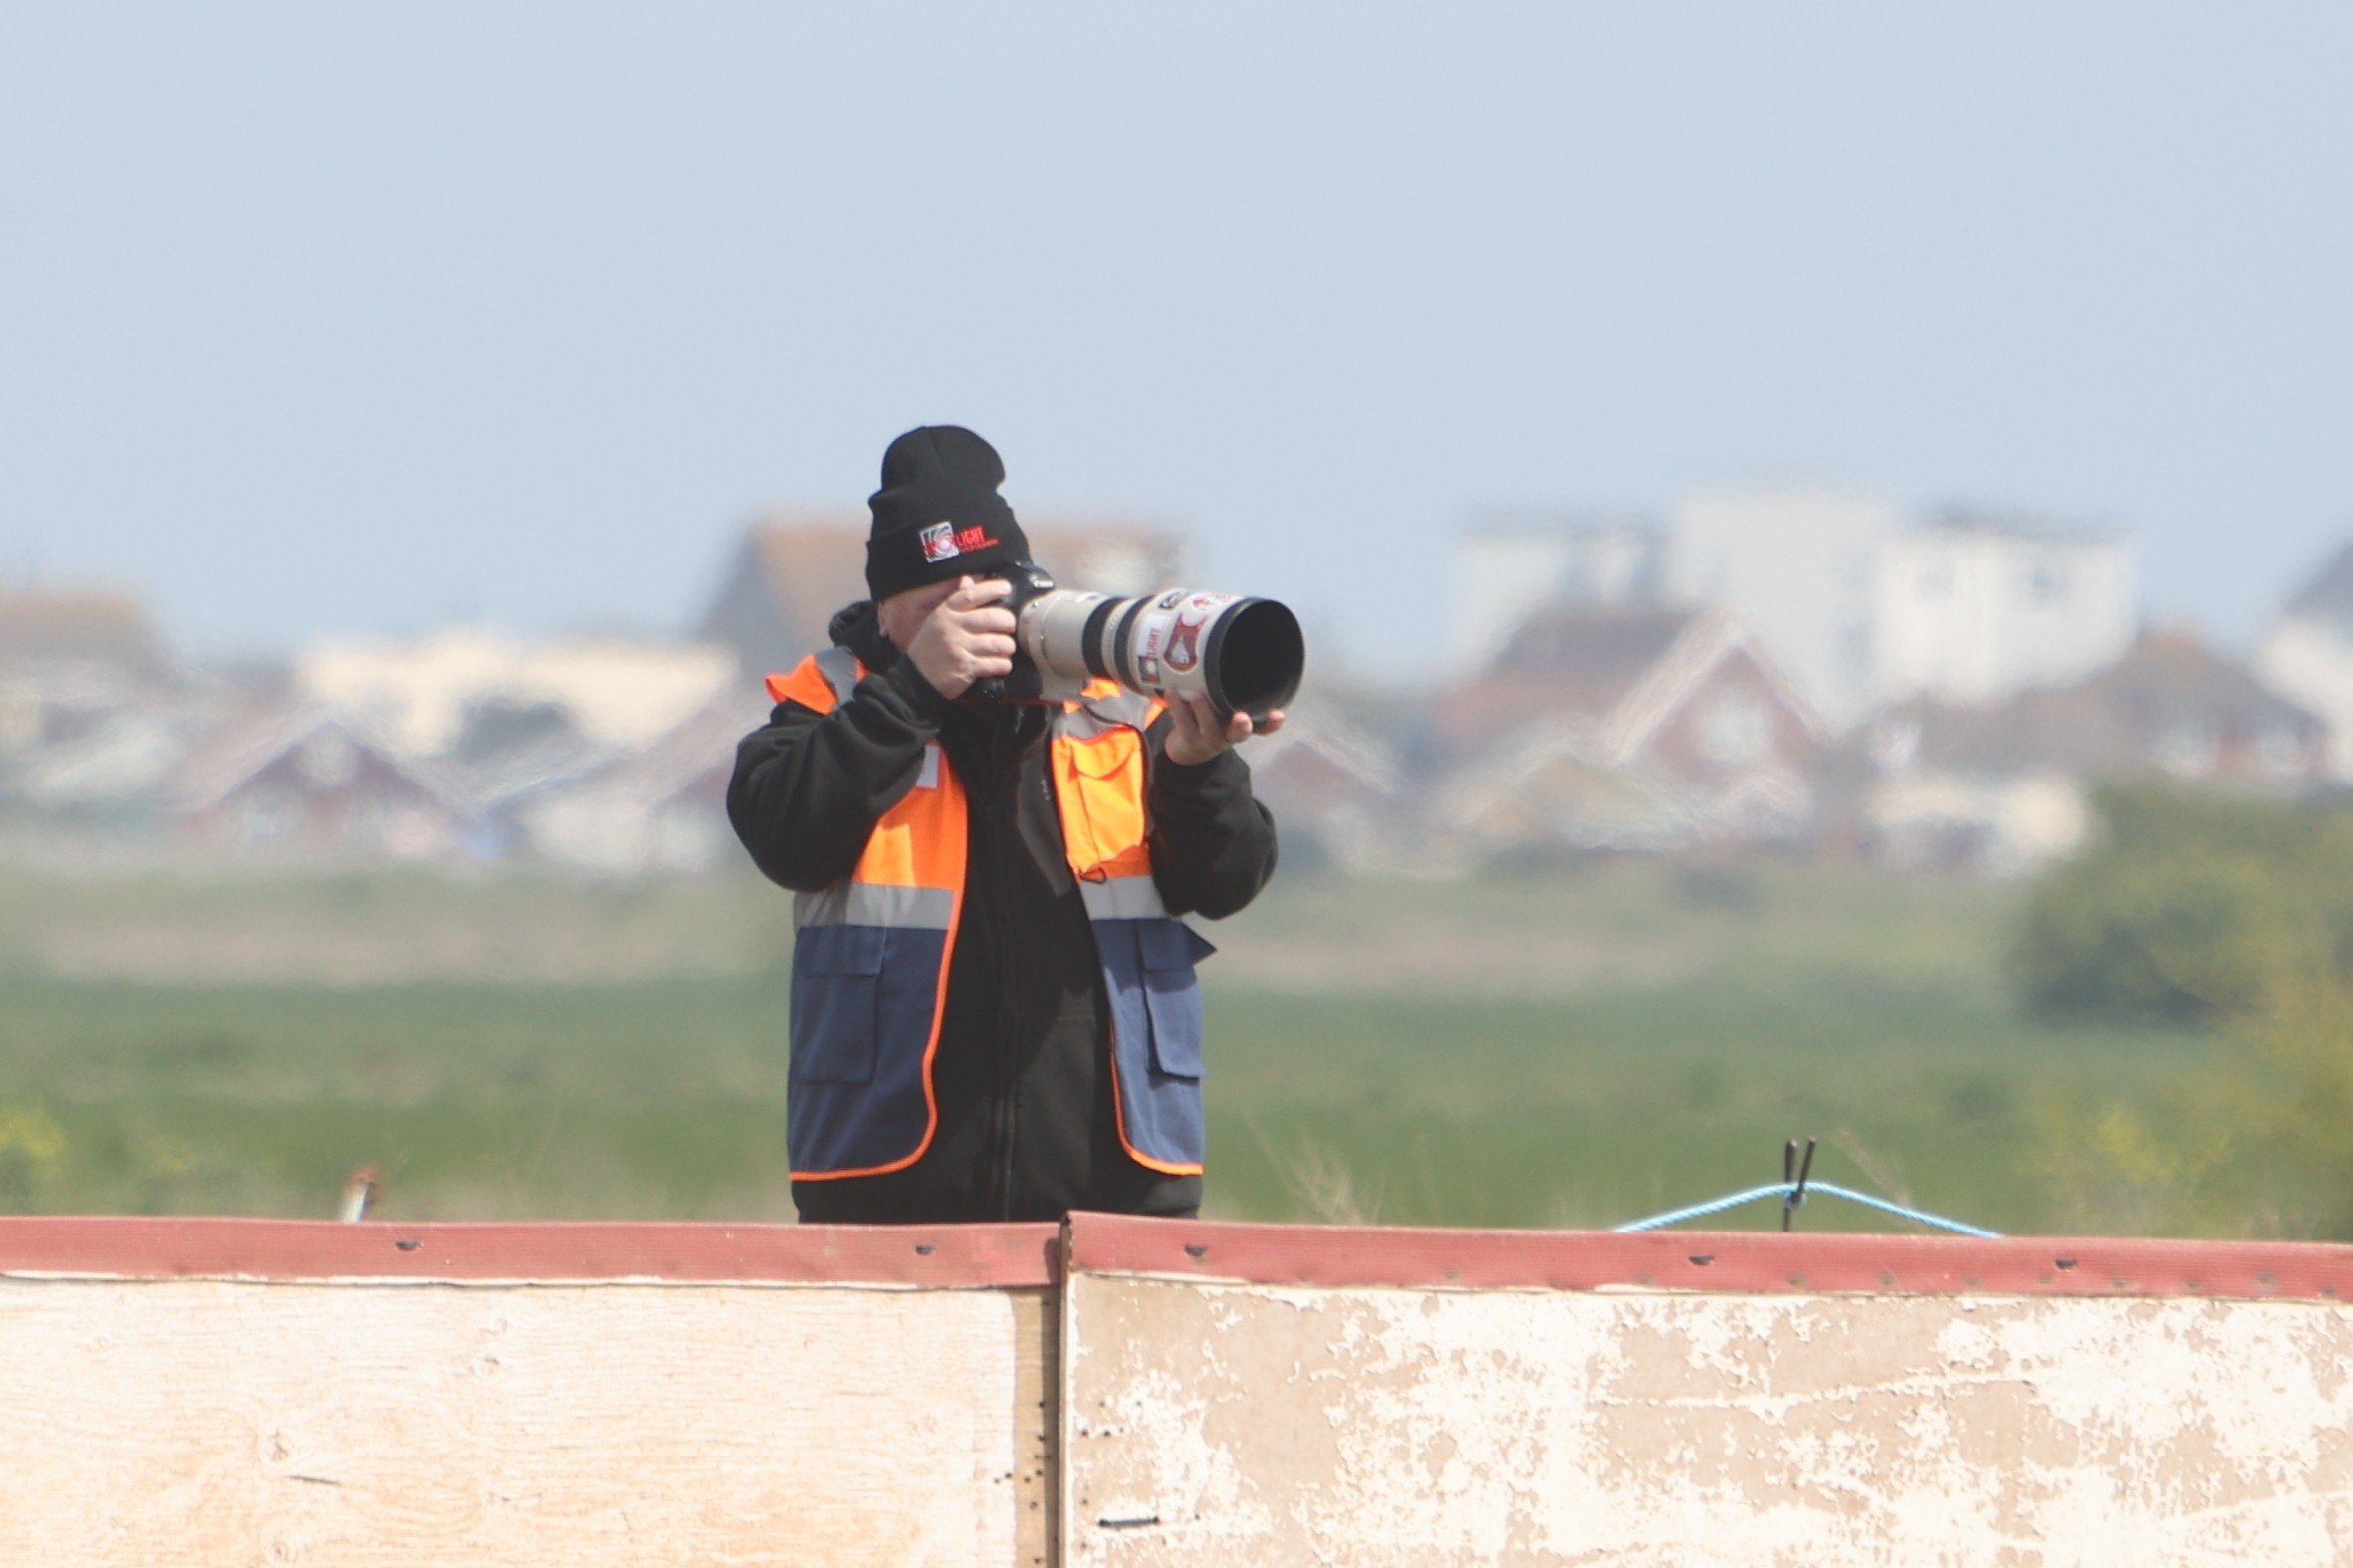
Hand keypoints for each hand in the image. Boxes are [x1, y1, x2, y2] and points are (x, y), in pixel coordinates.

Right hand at [903, 577, 1017, 699]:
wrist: (917, 679)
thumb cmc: (931, 647)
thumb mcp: (937, 620)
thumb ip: (955, 601)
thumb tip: (968, 580)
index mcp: (945, 613)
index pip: (971, 595)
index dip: (992, 589)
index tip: (1006, 588)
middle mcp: (953, 628)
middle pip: (993, 618)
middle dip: (1008, 622)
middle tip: (1008, 628)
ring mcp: (960, 648)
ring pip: (1000, 643)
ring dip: (1008, 647)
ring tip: (1005, 649)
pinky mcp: (967, 668)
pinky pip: (997, 664)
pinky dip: (1004, 665)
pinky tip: (1000, 664)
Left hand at [1163, 693, 1283, 765]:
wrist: (1189, 746)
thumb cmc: (1213, 714)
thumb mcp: (1224, 702)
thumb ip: (1226, 685)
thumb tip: (1223, 643)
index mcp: (1244, 725)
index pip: (1263, 726)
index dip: (1272, 722)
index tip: (1278, 714)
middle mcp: (1230, 734)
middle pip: (1240, 733)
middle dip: (1241, 726)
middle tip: (1242, 717)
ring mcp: (1210, 739)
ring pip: (1209, 728)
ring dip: (1203, 711)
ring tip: (1197, 695)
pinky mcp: (1190, 739)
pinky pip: (1184, 724)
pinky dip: (1177, 707)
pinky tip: (1171, 691)